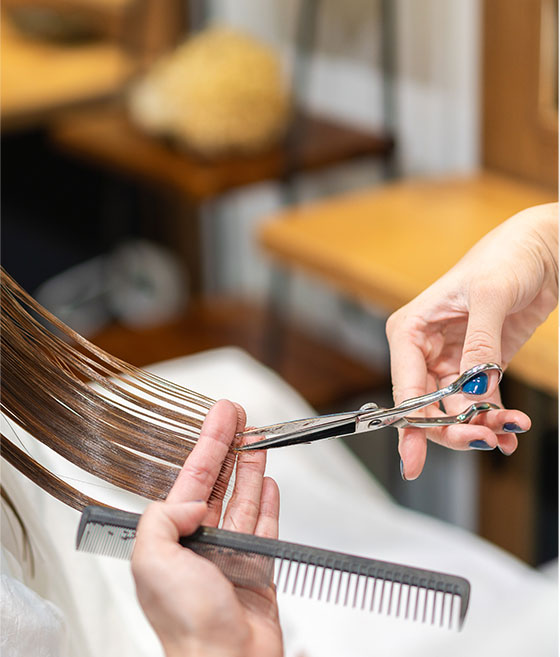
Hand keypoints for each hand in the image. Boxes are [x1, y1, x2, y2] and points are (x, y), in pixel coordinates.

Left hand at [131, 400, 282, 656]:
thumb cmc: (188, 624)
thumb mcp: (153, 560)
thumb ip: (163, 517)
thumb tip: (192, 499)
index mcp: (173, 538)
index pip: (193, 478)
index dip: (208, 443)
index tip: (222, 416)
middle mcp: (201, 542)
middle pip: (219, 482)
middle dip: (229, 447)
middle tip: (240, 417)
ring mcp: (231, 554)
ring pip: (243, 499)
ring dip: (250, 468)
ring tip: (258, 440)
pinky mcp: (258, 568)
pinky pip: (264, 526)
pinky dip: (267, 502)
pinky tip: (267, 483)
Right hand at [386, 203, 557, 479]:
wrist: (542, 251)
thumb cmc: (504, 257)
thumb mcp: (489, 295)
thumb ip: (479, 344)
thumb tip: (475, 388)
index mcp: (411, 330)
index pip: (406, 388)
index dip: (409, 426)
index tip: (412, 460)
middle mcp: (425, 349)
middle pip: (428, 407)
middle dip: (453, 429)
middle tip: (483, 440)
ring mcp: (452, 360)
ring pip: (455, 410)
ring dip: (480, 425)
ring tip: (509, 429)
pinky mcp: (478, 366)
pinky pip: (480, 402)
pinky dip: (494, 420)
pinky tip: (510, 428)